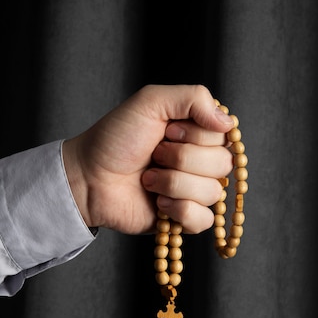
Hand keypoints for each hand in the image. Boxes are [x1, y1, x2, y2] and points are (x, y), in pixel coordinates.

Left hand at [63, 84, 233, 233]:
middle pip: (222, 164)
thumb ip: (194, 98)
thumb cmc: (115, 138)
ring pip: (213, 192)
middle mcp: (200, 162)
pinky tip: (158, 204)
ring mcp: (194, 191)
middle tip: (154, 156)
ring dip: (173, 184)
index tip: (166, 132)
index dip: (194, 136)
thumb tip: (228, 123)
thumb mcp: (151, 101)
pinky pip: (204, 220)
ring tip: (148, 180)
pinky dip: (180, 210)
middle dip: (181, 159)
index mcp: (198, 133)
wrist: (89, 176)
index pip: (223, 136)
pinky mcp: (184, 219)